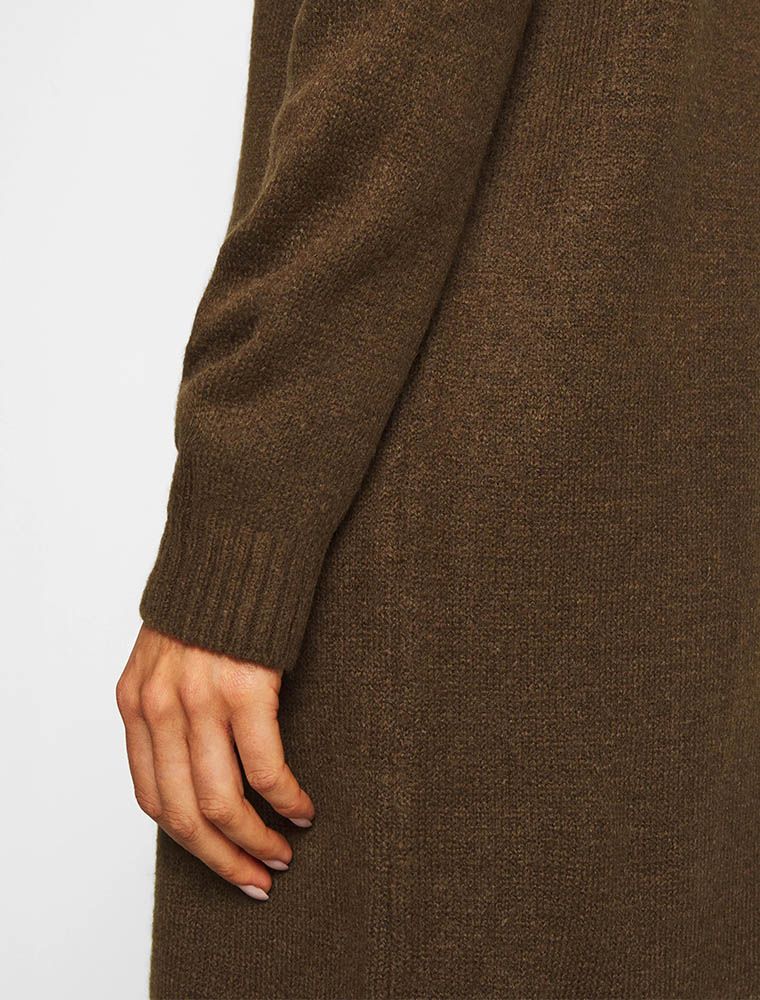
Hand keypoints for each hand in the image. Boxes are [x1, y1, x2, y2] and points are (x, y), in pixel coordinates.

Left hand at [116, 624, 314, 899]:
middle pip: (182, 813)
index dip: (187, 842)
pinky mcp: (244, 688)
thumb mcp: (169, 656)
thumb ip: (172, 708)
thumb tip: (199, 766)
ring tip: (282, 854)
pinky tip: (304, 809)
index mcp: (135, 703)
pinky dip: (286, 799)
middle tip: (255, 878)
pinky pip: (264, 767)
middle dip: (221, 857)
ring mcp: (199, 700)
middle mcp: (159, 708)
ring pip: (221, 801)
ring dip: (255, 840)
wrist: (238, 538)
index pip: (150, 798)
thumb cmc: (214, 598)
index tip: (219, 860)